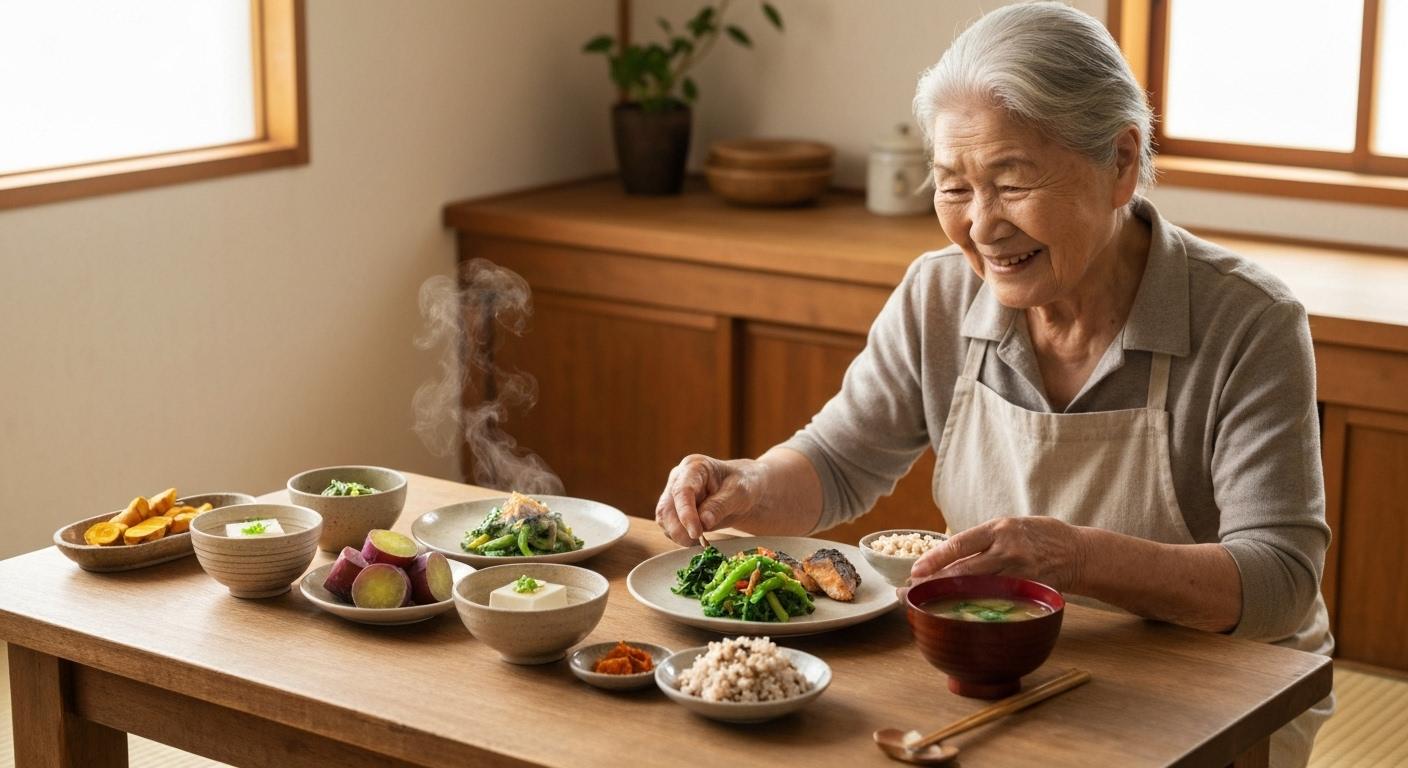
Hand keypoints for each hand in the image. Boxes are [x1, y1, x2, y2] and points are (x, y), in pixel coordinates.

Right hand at [654, 454, 760, 545]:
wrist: (744, 490)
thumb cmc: (744, 485)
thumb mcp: (739, 493)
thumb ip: (720, 505)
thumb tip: (703, 522)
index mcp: (694, 467)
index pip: (682, 491)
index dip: (686, 514)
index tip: (696, 533)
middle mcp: (679, 479)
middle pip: (667, 507)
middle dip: (679, 529)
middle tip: (698, 542)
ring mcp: (674, 494)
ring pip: (664, 519)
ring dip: (679, 535)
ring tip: (701, 541)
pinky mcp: (674, 509)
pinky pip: (669, 526)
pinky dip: (681, 537)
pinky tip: (697, 539)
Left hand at [909, 516, 1087, 592]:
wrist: (1077, 552)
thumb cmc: (1037, 536)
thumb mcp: (1009, 527)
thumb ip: (982, 541)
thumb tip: (946, 558)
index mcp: (999, 529)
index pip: (960, 545)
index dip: (935, 559)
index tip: (915, 570)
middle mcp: (1007, 550)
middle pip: (964, 571)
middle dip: (934, 582)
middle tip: (910, 591)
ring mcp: (1019, 573)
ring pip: (977, 589)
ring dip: (949, 597)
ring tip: (926, 602)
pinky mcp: (1028, 591)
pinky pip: (997, 602)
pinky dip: (976, 607)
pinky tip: (959, 614)